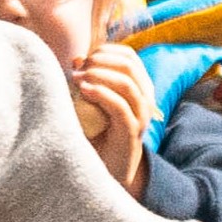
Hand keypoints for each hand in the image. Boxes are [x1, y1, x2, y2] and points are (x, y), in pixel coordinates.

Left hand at [72, 43, 156, 198]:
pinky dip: (101, 94)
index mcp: (138, 88)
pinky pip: (121, 107)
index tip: (84, 57)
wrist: (105, 171)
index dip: (107, 50)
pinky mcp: (131, 133)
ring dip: (99, 75)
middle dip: (100, 61)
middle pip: (129, 65)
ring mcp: (140, 117)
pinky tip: (84, 91)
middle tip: (78, 70)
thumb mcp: (90, 102)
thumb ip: (87, 80)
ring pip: (127, 84)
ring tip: (77, 79)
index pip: (129, 56)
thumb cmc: (95, 134)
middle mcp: (144, 100)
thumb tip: (77, 59)